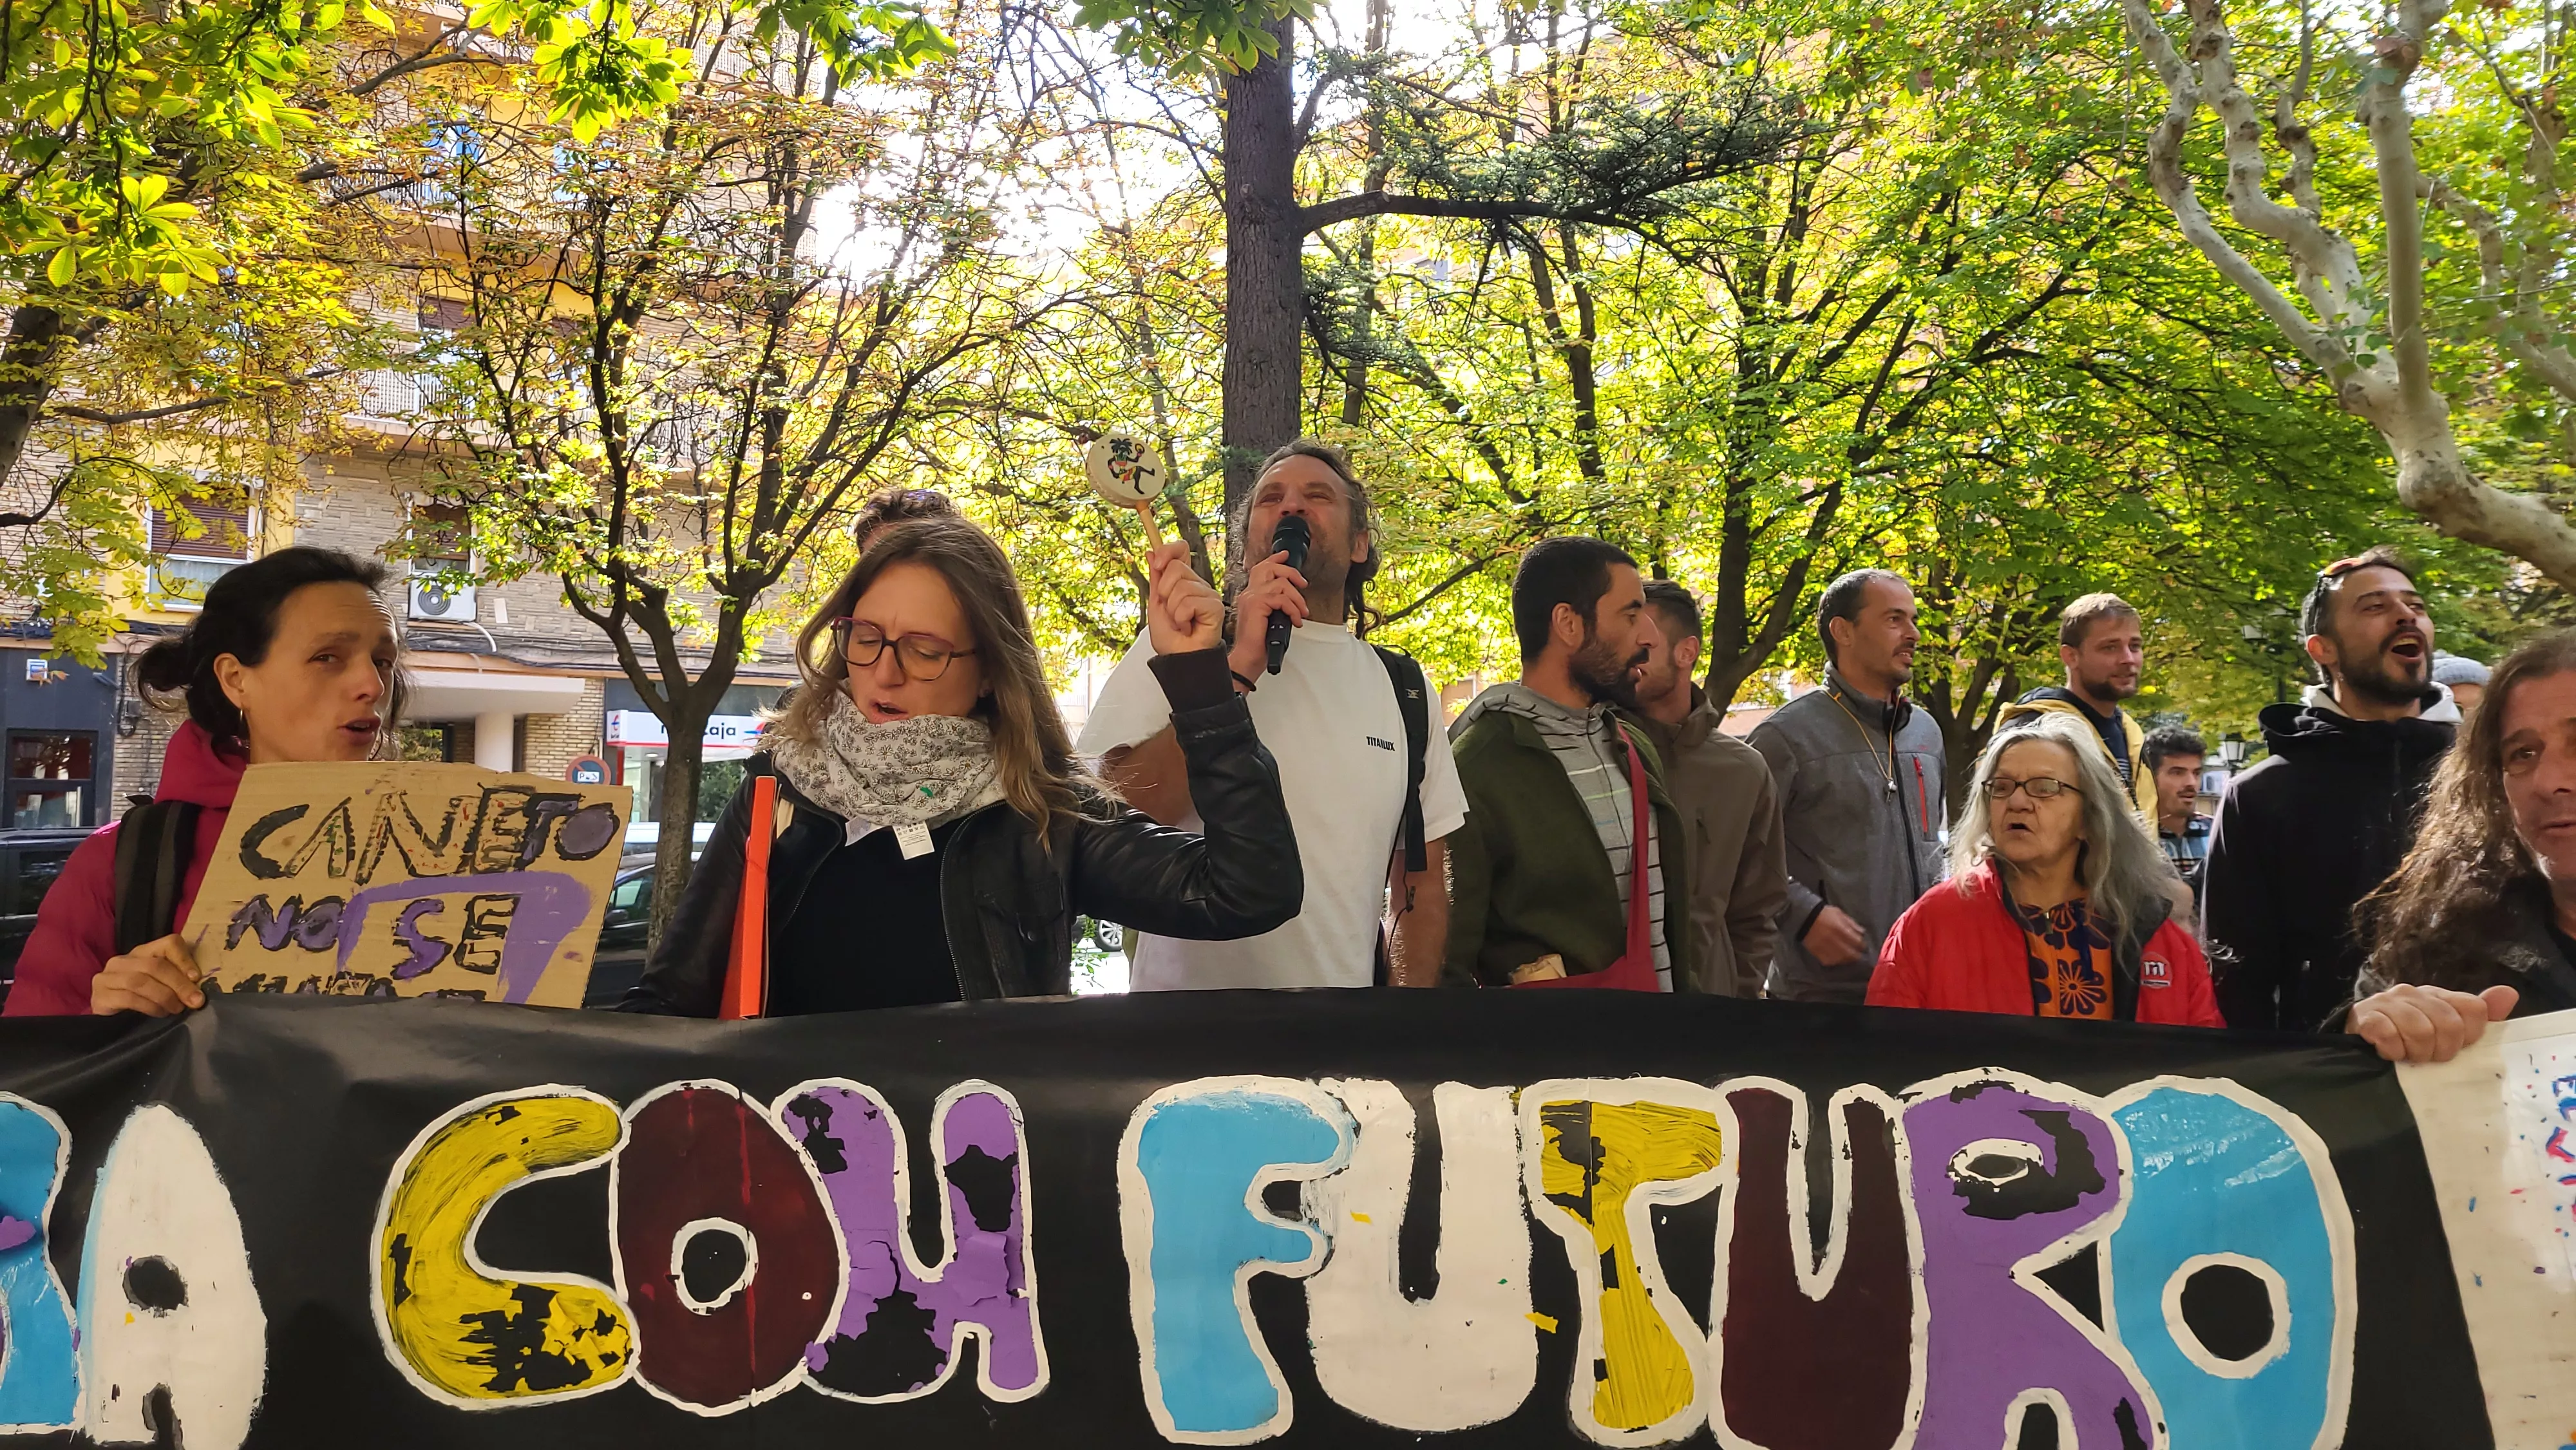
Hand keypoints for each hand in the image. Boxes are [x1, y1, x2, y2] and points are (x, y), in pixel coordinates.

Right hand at [91, 933, 205, 1015]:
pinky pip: (128, 998)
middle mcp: (122, 961)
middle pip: (156, 965)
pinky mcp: (100, 996)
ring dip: (165, 996)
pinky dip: (149, 1006)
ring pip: (141, 981)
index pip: (169, 943)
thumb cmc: (141, 1002)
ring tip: (177, 1009)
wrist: (109, 1023)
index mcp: (142, 952)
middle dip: (179, 984)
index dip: (185, 959)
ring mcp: (107, 977)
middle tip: (194, 1001)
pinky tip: (159, 1013)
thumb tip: (198, 990)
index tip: (197, 978)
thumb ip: (176, 981)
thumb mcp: (162, 987)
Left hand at [1145, 541, 1223, 654]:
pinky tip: (1188, 626)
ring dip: (1173, 610)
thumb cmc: (1170, 637)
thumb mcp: (1156, 603)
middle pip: (1176, 568)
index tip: (1156, 564)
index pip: (1181, 549)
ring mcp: (1208, 594)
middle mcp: (1197, 584)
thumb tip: (1151, 552)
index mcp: (1183, 580)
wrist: (1179, 658)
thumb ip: (1156, 578)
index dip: (1168, 550)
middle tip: (1171, 611)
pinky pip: (1189, 603)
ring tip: (1180, 622)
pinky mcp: (1215, 606)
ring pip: (1181, 587)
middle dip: (1164, 593)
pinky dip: (1182, 618)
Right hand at [1226, 548, 1309, 681]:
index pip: (1261, 569)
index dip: (1275, 559)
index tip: (1286, 555)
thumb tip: (1293, 601)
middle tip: (1303, 584)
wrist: (1248, 657)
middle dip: (1290, 572)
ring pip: (1280, 584)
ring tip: (1301, 612)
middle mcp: (1249, 593)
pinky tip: (1296, 620)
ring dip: (1297, 598)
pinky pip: (1282, 599)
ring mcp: (1251, 597)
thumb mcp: (1271, 619)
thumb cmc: (1259, 644)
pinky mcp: (1256, 604)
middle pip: (1269, 568)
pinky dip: (1294, 610)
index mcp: (1251, 595)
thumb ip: (1277, 606)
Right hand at [1803, 906, 1868, 967]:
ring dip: (1847, 959)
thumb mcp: (1840, 914)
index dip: (1862, 945)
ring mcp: (1826, 949)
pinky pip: (1830, 962)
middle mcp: (1835, 941)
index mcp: (1841, 930)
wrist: (1804, 918)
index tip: (1862, 945)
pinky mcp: (1818, 954)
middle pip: (1852, 955)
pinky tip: (1837, 957)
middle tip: (1857, 953)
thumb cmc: (1824, 914)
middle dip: (1856, 955)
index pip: (1858, 943)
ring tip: (1847, 956)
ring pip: (1842, 960)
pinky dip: (1836, 961)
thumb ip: (1852, 924)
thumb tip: (1862, 933)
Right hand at [2348, 982, 2518, 1063]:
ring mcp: (2388, 1003)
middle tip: (2427, 1058)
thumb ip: (2479, 1015)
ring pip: (2420, 1031)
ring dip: (2415, 1053)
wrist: (2358, 1036)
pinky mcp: (2365, 1016)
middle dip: (2440, 1050)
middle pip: (2449, 1024)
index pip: (2473, 1008)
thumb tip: (2509, 993)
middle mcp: (2414, 993)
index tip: (2456, 1047)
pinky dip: (2392, 1051)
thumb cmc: (2406, 1037)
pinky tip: (2388, 1054)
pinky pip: (2388, 1035)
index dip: (2470, 1035)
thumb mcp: (2445, 1028)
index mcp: (2439, 996)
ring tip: (2407, 1058)